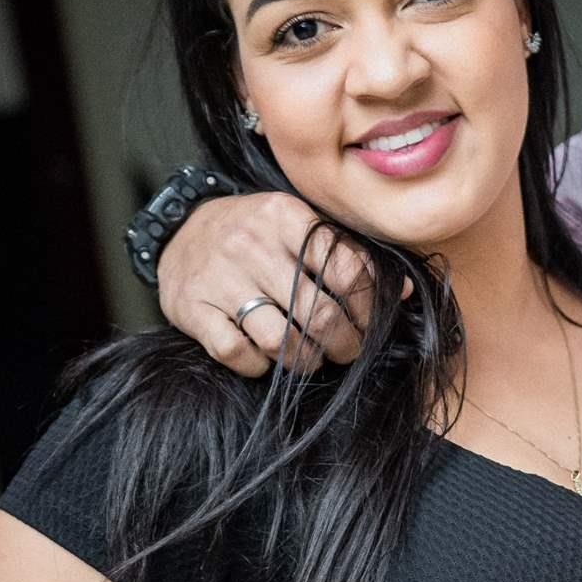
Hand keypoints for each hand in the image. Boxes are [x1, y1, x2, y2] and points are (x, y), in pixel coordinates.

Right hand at [156, 192, 384, 377]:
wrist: (180, 228)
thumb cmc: (255, 234)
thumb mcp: (298, 227)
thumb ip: (348, 254)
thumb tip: (401, 293)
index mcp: (285, 217)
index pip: (344, 271)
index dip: (367, 309)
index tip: (369, 325)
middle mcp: (251, 244)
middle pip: (317, 313)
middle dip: (344, 343)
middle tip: (347, 350)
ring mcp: (219, 278)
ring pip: (279, 339)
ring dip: (305, 359)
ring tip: (312, 357)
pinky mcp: (191, 307)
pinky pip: (236, 352)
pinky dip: (258, 365)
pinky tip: (266, 358)